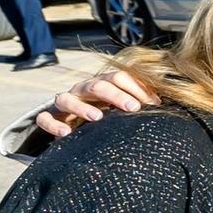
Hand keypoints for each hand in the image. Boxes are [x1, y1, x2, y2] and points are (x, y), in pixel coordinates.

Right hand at [34, 69, 158, 139]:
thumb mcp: (123, 111)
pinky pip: (45, 118)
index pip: (119, 77)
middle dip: (115, 94)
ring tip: (98, 118)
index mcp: (103, 86)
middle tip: (133, 108)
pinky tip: (67, 135)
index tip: (154, 103)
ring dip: (82, 107)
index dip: (136, 86)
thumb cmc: (108, 120)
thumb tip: (167, 108)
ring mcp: (65, 104)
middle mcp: (83, 91)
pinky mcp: (50, 119)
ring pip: (67, 98)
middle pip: (97, 85)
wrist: (75, 130)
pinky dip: (53, 124)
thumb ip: (140, 106)